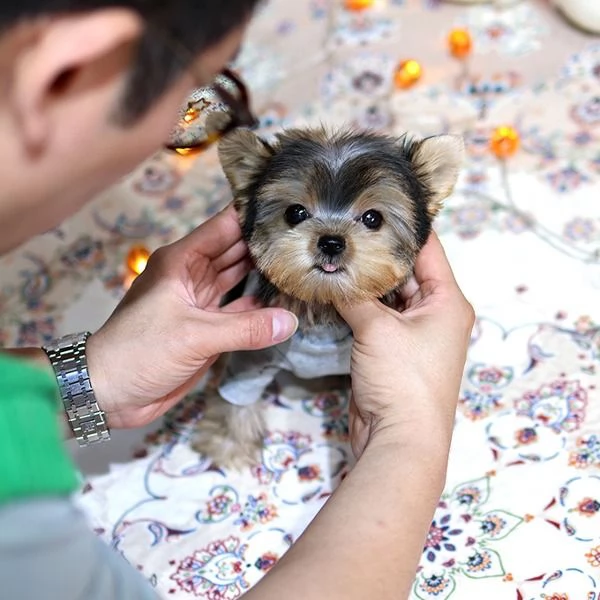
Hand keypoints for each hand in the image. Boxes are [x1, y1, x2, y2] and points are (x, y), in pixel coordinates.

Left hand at [86, 205, 297, 429]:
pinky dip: (260, 308)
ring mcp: (201, 302)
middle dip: (266, 244)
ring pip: (240, 280)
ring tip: (302, 263)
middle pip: (236, 252)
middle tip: (306, 236)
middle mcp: (193, 275)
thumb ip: (245, 328)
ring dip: (265, 275)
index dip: (253, 215)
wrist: (110, 393)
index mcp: (182, 261)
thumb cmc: (138, 351)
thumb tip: (289, 321)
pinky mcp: (208, 328)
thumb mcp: (194, 335)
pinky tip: (285, 302)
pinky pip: (240, 311)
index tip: (289, 207)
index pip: (224, 227)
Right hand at [335, 232, 473, 458]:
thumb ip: (354, 295)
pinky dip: (355, 305)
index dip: (401, 224)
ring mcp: (411, 333)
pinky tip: (332, 288)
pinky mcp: (390, 349)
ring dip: (361, 281)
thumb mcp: (378, 330)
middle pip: (402, 270)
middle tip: (341, 229)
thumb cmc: (404, 382)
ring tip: (332, 253)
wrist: (400, 440)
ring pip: (384, 294)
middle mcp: (434, 313)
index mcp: (447, 301)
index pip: (426, 248)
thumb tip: (330, 270)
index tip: (373, 203)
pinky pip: (372, 317)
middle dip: (373, 253)